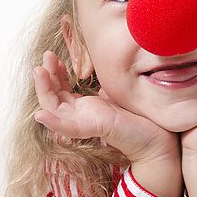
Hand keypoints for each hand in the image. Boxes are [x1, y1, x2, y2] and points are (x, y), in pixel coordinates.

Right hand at [33, 50, 179, 163]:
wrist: (157, 140)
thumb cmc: (139, 119)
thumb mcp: (116, 96)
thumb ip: (103, 88)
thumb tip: (97, 72)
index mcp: (85, 108)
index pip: (60, 90)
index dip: (54, 73)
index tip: (53, 56)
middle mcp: (81, 115)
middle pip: (52, 97)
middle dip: (46, 76)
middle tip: (45, 56)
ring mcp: (85, 123)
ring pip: (54, 109)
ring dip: (43, 90)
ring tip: (38, 71)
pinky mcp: (94, 129)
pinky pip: (69, 128)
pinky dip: (54, 123)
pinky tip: (40, 115)